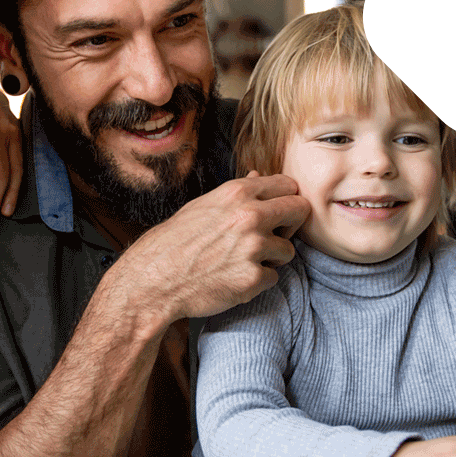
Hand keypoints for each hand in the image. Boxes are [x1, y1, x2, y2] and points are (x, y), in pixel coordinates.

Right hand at [114, 172, 310, 325]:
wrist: (155, 278)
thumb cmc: (175, 241)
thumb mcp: (204, 205)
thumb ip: (238, 193)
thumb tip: (259, 176)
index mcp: (238, 193)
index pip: (288, 185)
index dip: (286, 198)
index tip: (280, 210)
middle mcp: (250, 216)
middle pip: (300, 210)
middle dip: (291, 224)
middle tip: (275, 235)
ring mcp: (254, 247)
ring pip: (288, 250)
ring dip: (272, 257)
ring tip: (244, 260)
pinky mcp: (253, 278)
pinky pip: (273, 277)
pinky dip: (258, 280)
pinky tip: (234, 277)